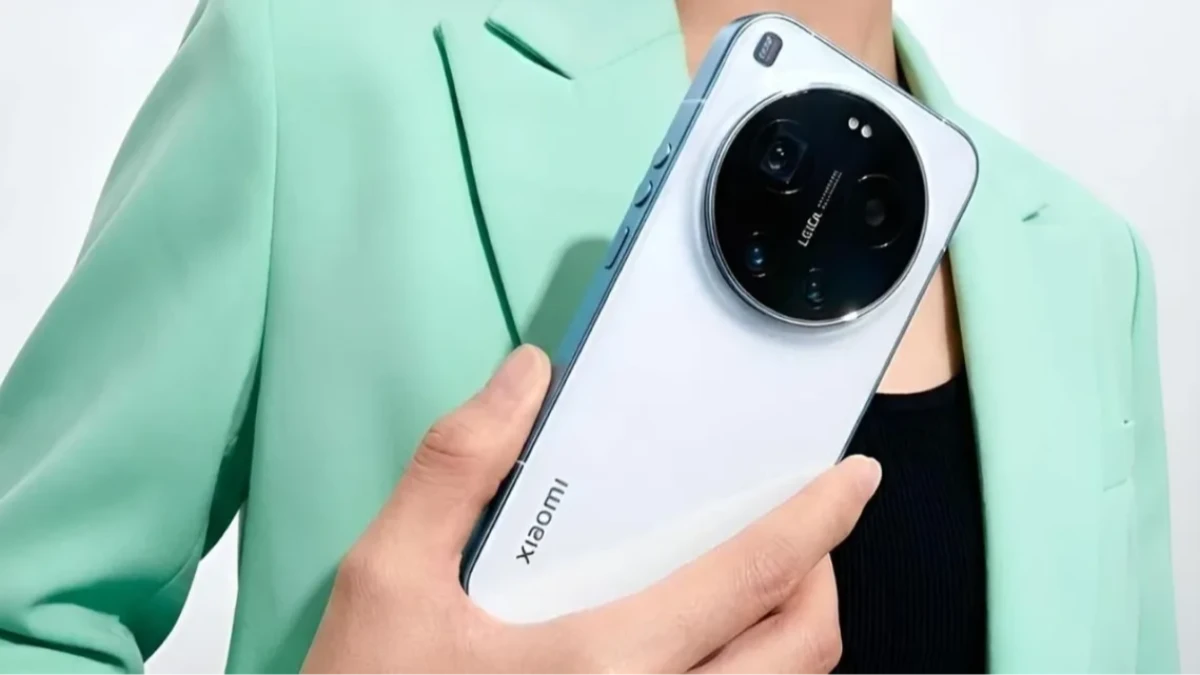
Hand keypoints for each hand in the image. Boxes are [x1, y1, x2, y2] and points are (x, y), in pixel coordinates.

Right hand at [303, 345, 879, 673]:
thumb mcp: (387, 579)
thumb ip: (457, 466)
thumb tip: (522, 379)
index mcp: (607, 662)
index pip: (753, 578)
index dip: (819, 519)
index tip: (854, 479)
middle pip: (800, 651)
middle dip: (821, 578)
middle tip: (796, 532)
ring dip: (789, 634)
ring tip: (751, 581)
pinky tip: (698, 644)